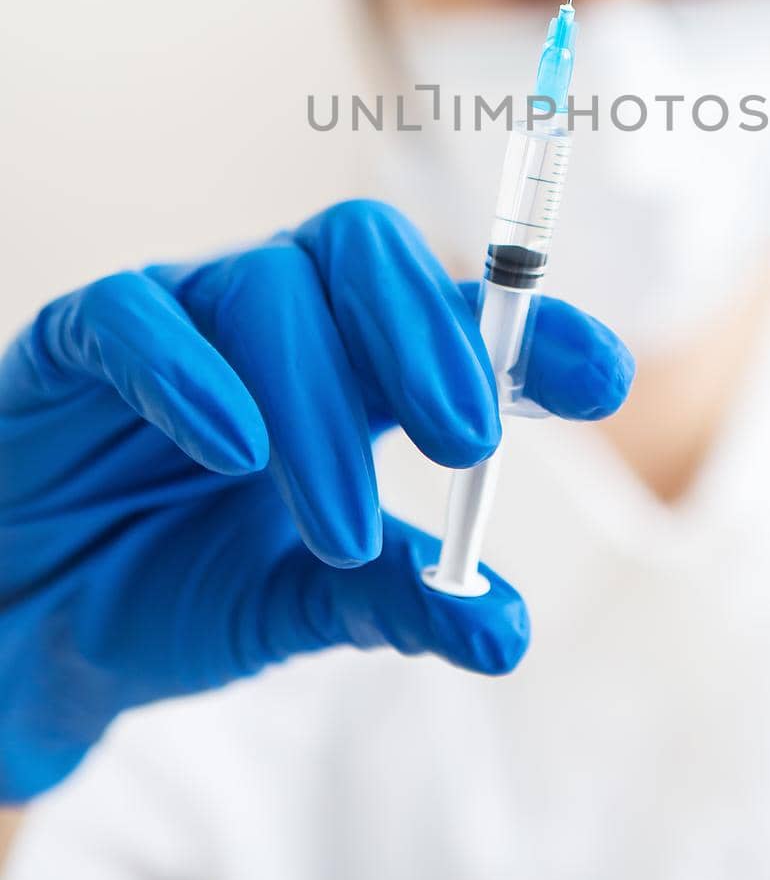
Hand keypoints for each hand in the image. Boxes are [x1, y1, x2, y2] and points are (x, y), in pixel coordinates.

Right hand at [0, 201, 631, 801]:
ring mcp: (185, 314)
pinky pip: (141, 314)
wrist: (32, 624)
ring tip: (339, 521)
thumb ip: (394, 599)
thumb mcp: (298, 600)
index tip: (604, 376)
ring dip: (318, 399)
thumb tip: (504, 628)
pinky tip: (235, 446)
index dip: (532, 329)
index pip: (453, 314)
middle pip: (368, 251)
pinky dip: (192, 372)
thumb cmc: (174, 585)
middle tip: (465, 439)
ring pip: (269, 286)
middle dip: (428, 335)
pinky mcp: (85, 334)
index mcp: (352, 366)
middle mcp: (280, 319)